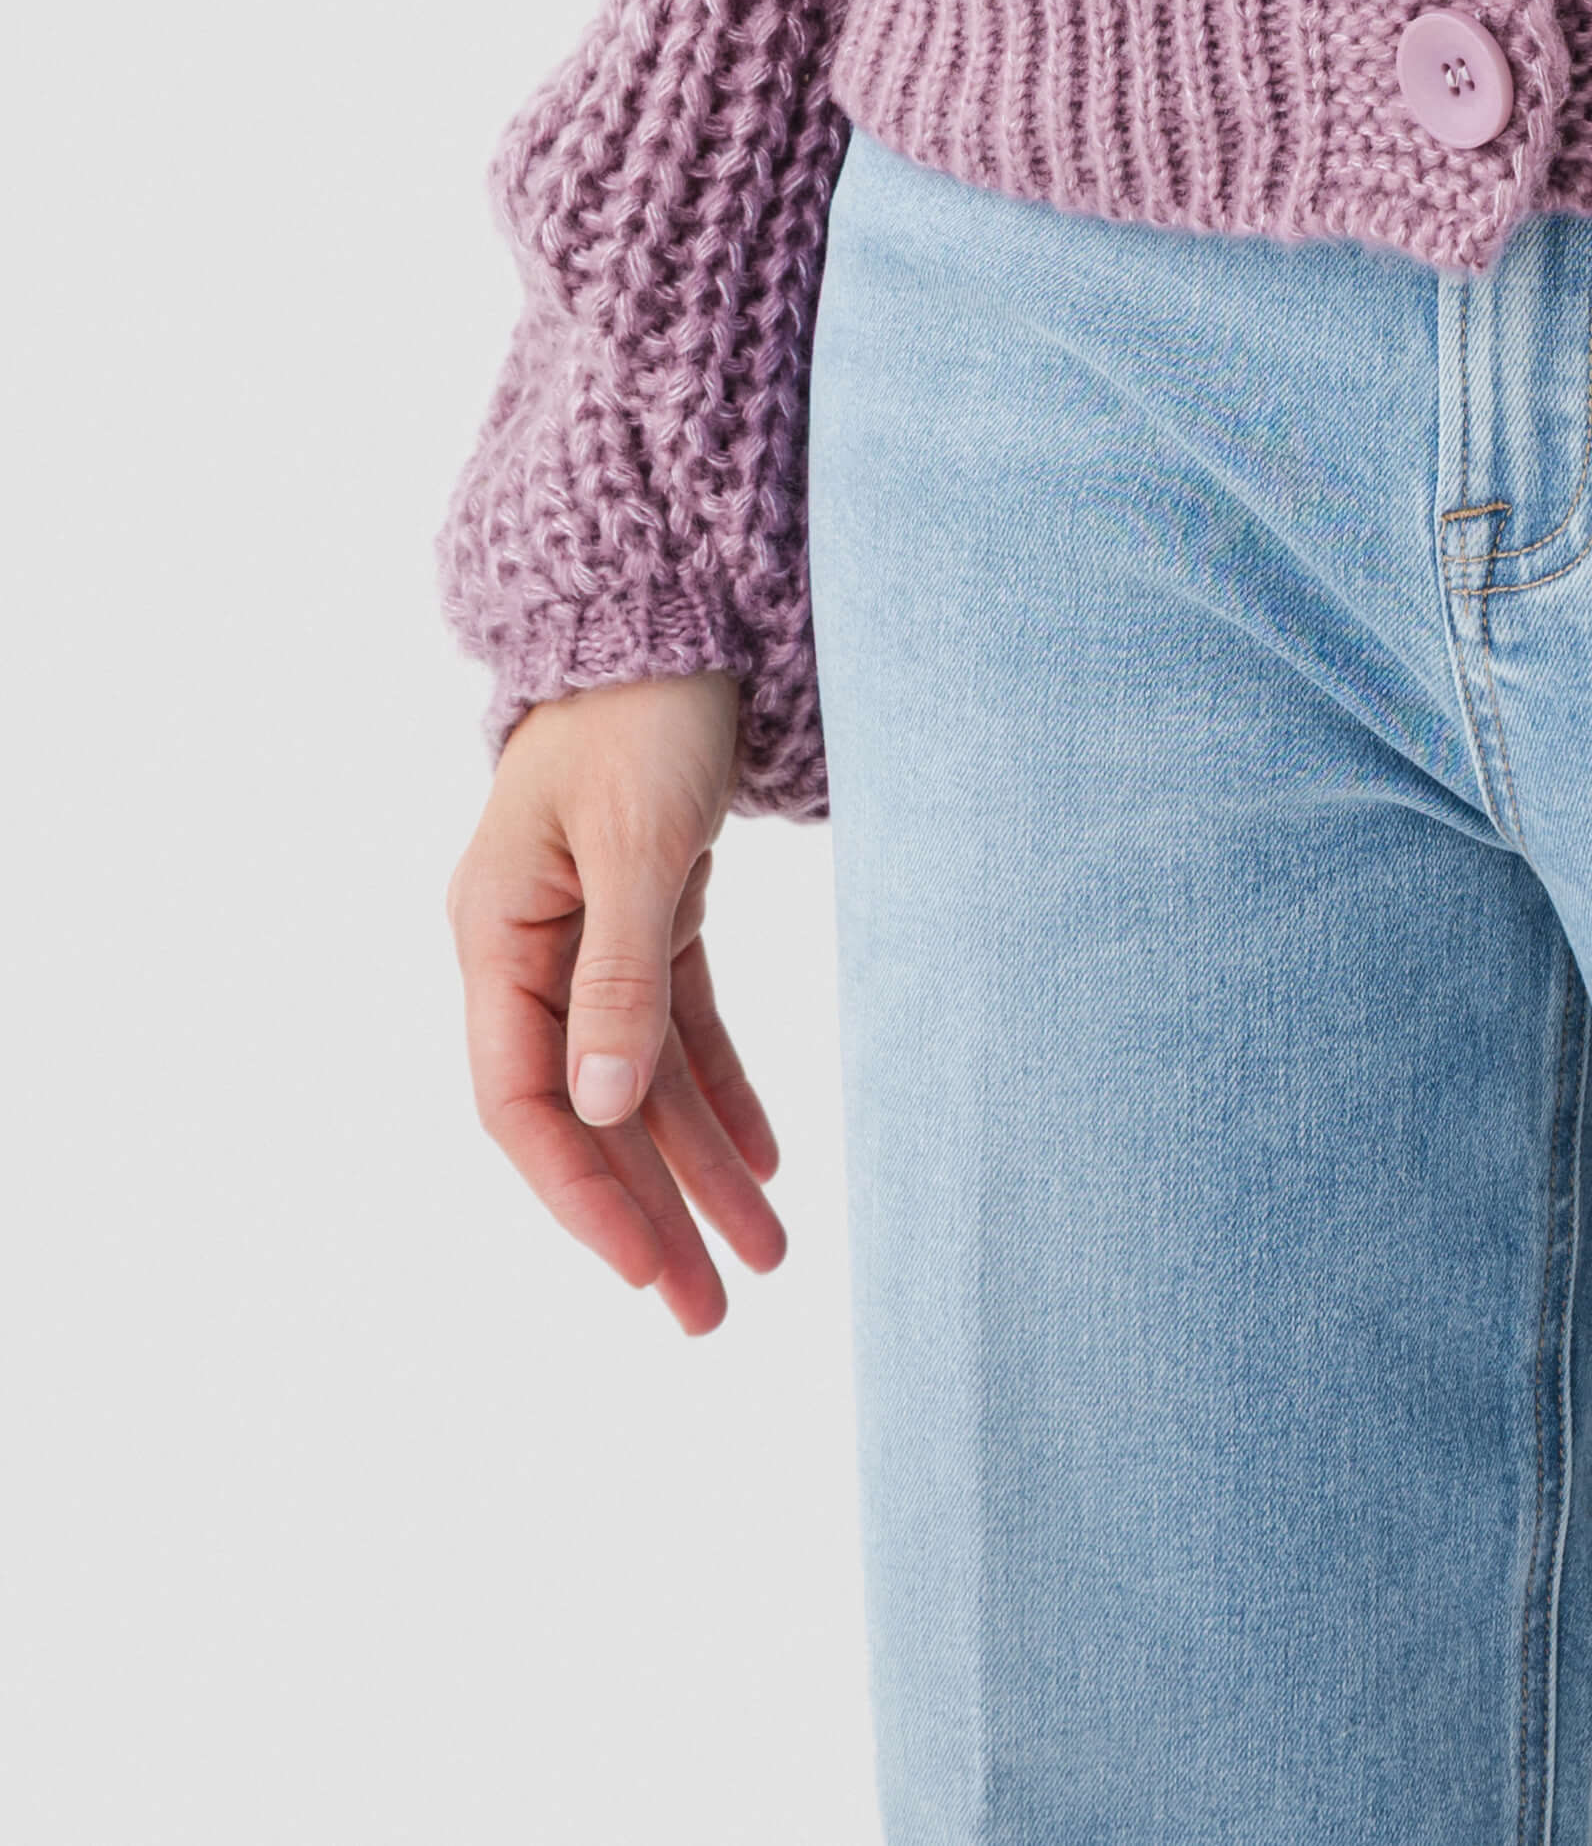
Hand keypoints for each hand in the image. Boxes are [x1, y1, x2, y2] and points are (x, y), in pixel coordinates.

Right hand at [447, 669, 784, 1333]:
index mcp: (497, 934)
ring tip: (766, 1258)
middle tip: (712, 1314)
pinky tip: (767, 1160)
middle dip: (649, 1213)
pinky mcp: (652, 909)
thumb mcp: (638, 841)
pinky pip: (678, 1028)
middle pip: (586, 1113)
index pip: (522, 1100)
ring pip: (640, 1081)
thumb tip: (599, 1111)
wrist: (676, 603)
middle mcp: (532, 949)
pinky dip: (720, 1093)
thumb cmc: (644, 709)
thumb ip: (621, 974)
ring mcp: (590, 933)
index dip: (578, 1192)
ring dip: (697, 1168)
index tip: (644, 1269)